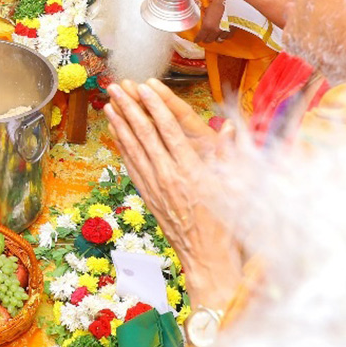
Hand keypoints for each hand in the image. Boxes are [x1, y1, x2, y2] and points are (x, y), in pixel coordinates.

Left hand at [103, 80, 240, 307]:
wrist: (208, 260)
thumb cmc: (227, 226)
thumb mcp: (235, 188)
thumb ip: (229, 155)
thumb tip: (228, 127)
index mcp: (192, 171)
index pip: (169, 130)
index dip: (156, 105)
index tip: (145, 86)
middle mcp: (169, 177)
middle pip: (145, 134)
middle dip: (130, 107)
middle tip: (116, 86)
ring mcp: (155, 187)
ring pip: (134, 148)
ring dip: (120, 124)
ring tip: (109, 103)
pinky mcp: (148, 197)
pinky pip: (132, 166)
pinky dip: (122, 147)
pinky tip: (115, 134)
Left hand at [195, 0, 229, 43]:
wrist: (233, 2)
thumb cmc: (219, 3)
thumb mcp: (208, 11)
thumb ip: (206, 20)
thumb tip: (204, 24)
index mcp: (207, 26)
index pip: (200, 37)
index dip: (197, 39)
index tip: (196, 40)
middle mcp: (215, 31)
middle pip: (209, 40)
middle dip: (206, 39)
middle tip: (205, 37)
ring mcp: (224, 32)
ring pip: (218, 40)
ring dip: (216, 38)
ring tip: (214, 34)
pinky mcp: (232, 31)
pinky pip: (227, 37)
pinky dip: (224, 36)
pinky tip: (223, 32)